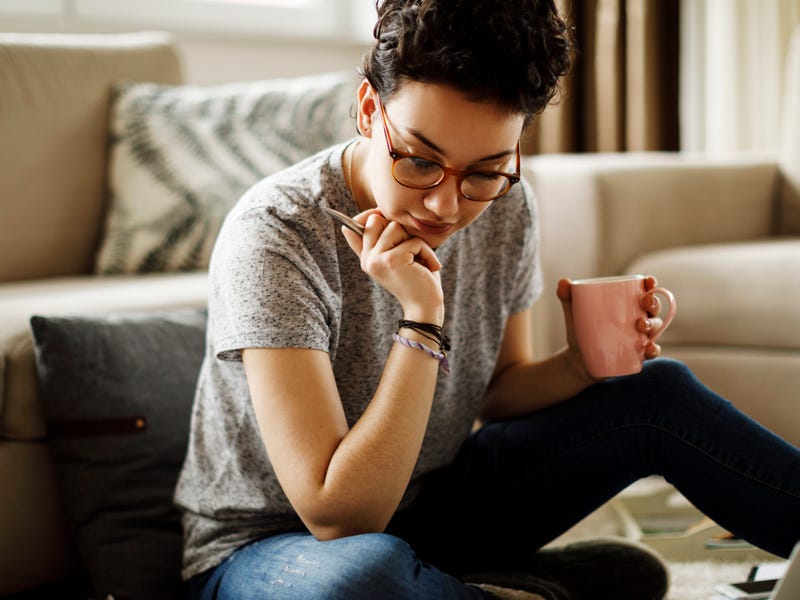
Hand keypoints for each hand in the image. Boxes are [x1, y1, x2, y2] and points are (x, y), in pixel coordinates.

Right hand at [342, 209, 444, 323]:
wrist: (425, 307)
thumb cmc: (417, 279)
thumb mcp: (398, 257)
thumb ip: (385, 240)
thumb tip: (373, 214)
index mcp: (366, 258)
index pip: (351, 228)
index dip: (367, 216)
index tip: (380, 215)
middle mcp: (367, 259)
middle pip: (376, 220)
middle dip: (398, 228)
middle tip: (410, 248)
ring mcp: (376, 260)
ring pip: (395, 227)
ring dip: (415, 241)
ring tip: (420, 260)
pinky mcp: (392, 260)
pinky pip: (413, 241)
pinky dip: (427, 252)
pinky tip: (429, 267)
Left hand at [556, 275, 663, 380]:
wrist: (577, 360)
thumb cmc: (580, 331)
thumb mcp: (573, 314)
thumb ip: (567, 297)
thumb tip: (563, 281)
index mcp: (627, 305)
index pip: (643, 291)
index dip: (650, 284)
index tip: (649, 281)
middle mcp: (638, 319)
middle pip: (653, 308)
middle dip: (654, 303)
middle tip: (645, 302)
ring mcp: (639, 337)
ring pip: (655, 328)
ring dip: (653, 325)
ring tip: (641, 325)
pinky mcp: (637, 354)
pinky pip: (651, 351)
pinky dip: (654, 350)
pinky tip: (649, 349)